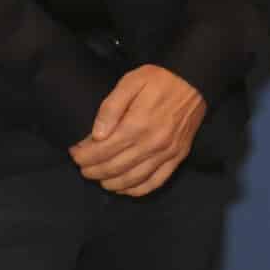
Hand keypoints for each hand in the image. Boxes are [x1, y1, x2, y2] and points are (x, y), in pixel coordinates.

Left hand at [68, 65, 206, 195]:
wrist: (195, 80)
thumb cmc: (160, 79)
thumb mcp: (131, 81)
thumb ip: (111, 107)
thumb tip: (96, 135)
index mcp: (137, 125)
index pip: (102, 151)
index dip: (83, 156)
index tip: (74, 153)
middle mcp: (151, 144)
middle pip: (113, 168)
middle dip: (92, 171)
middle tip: (83, 167)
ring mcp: (166, 153)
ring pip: (132, 180)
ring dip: (110, 183)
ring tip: (99, 178)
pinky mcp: (178, 156)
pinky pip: (155, 182)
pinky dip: (136, 190)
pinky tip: (124, 188)